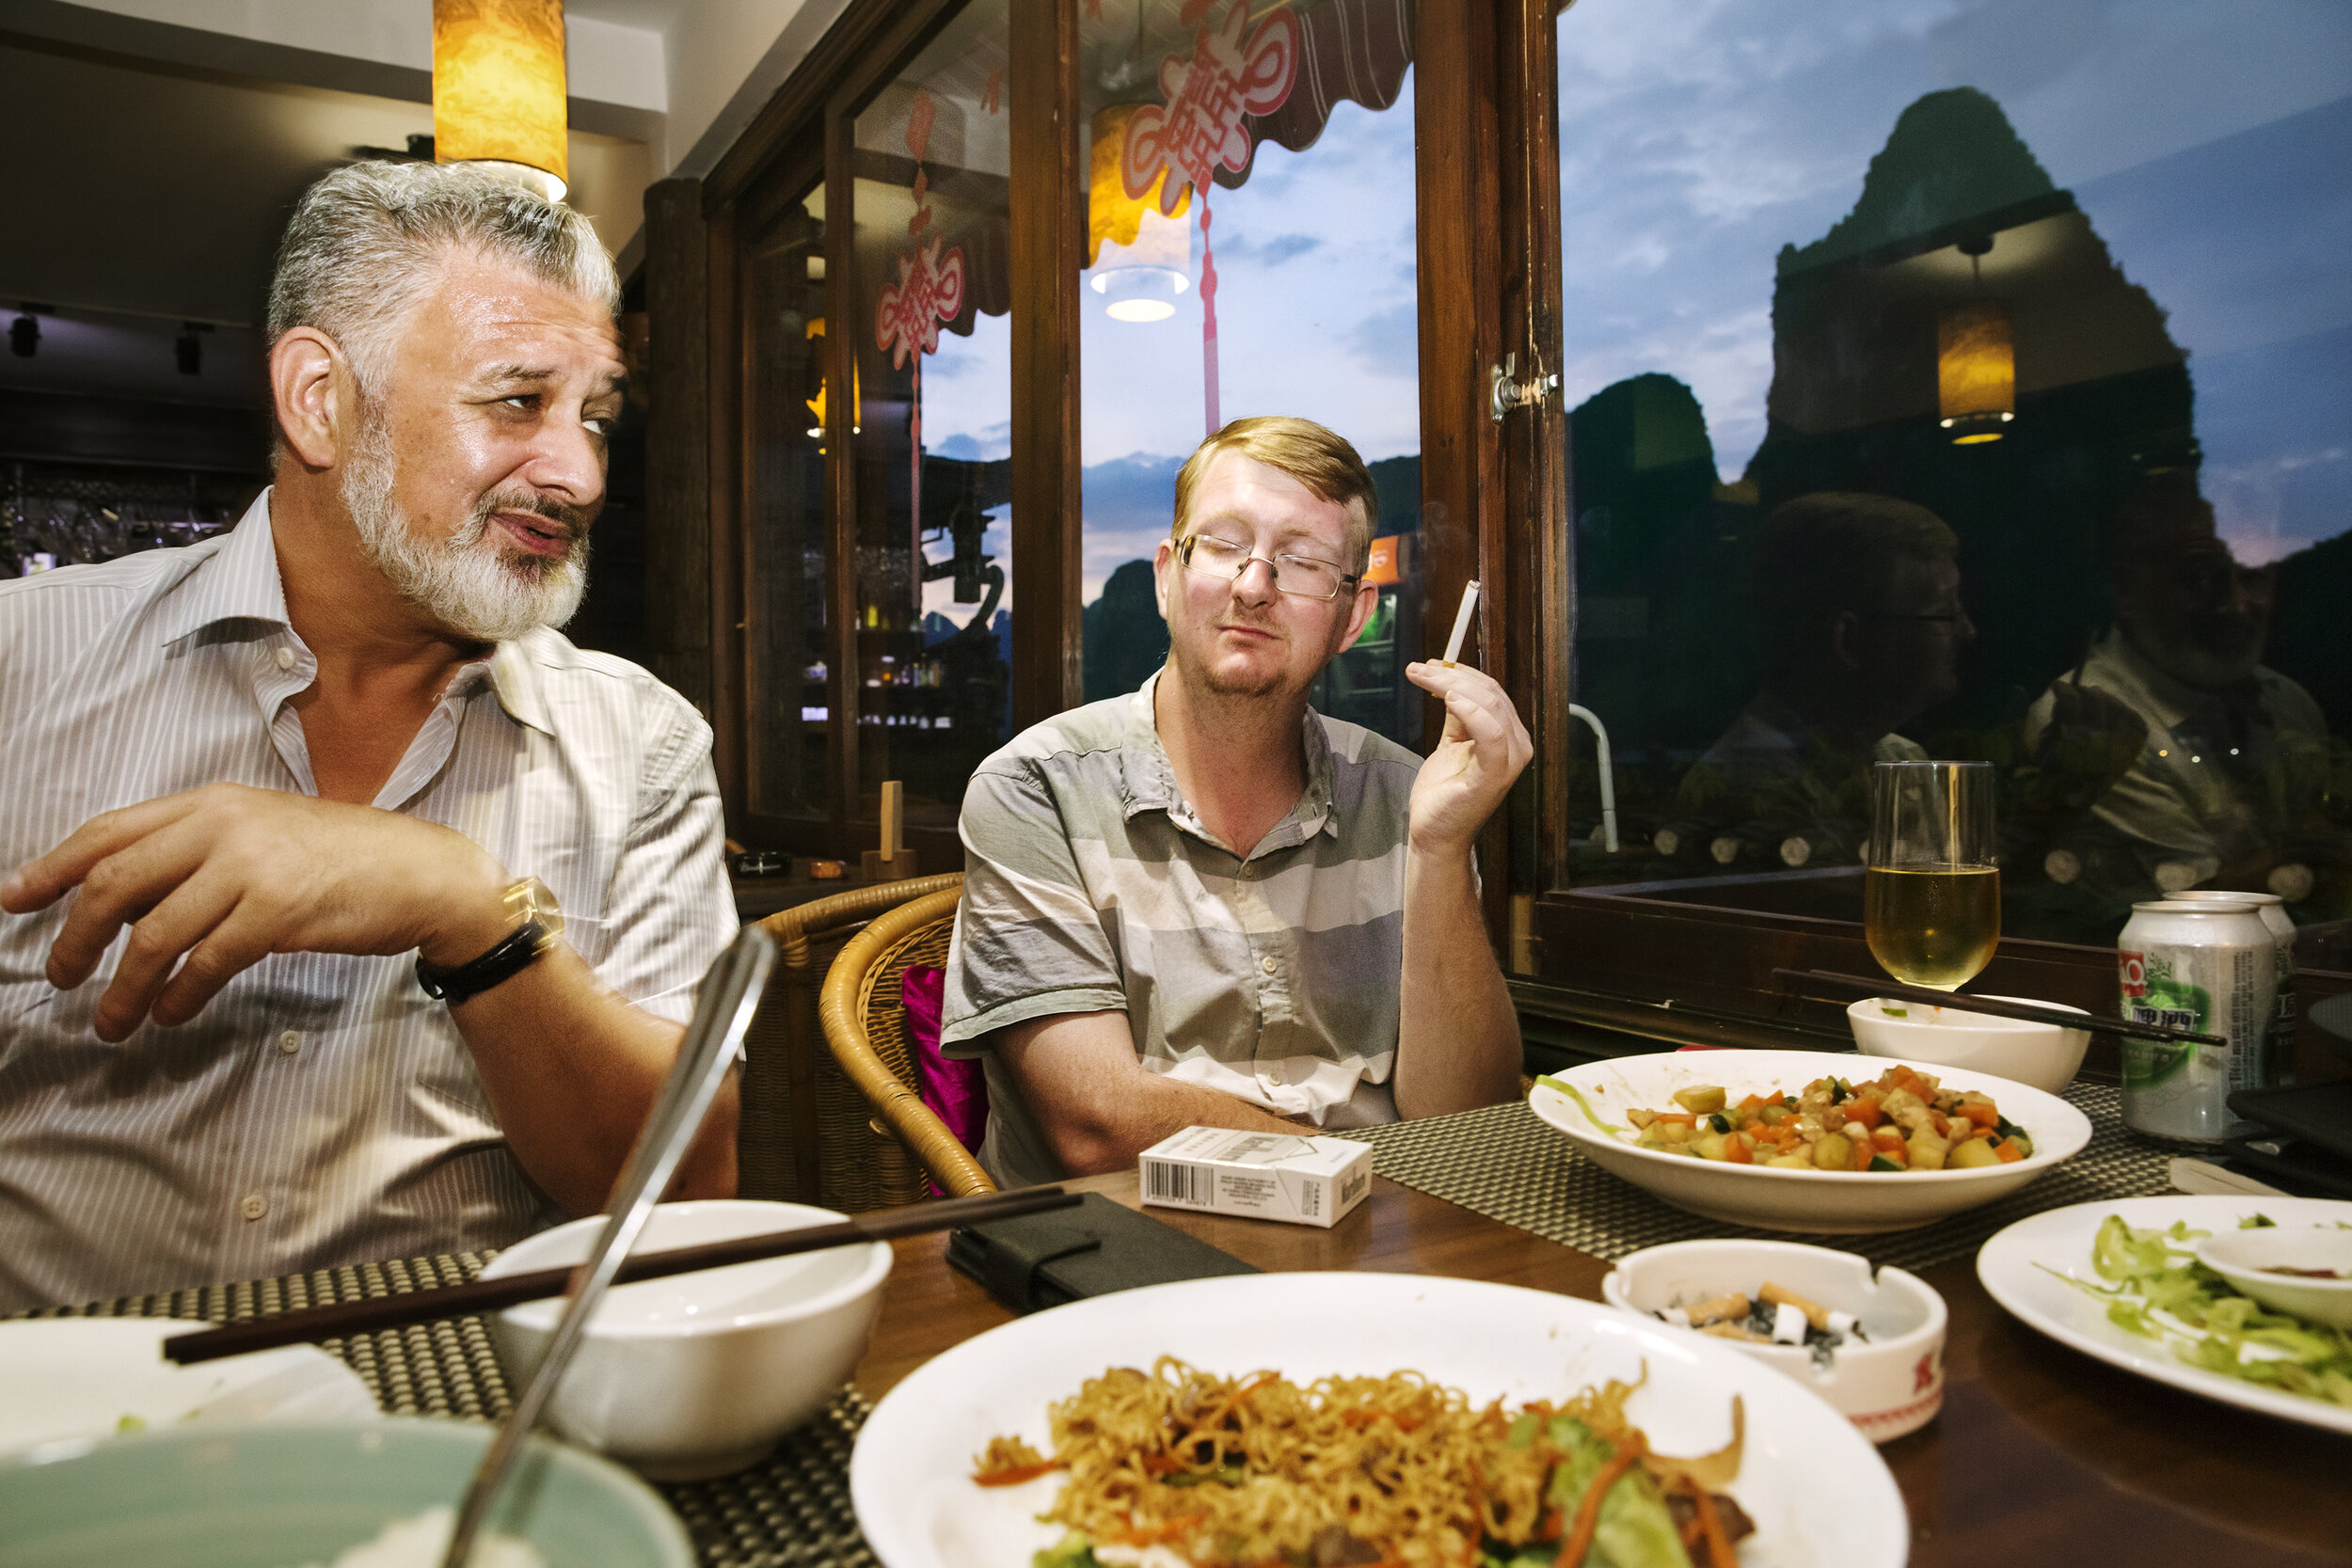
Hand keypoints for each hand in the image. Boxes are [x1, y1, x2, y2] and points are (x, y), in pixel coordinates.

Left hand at [0, 782, 510, 1040]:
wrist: (417, 871)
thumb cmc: (340, 857)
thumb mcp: (260, 832)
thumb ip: (196, 851)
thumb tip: (125, 899)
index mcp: (210, 803)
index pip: (109, 832)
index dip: (52, 868)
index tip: (16, 900)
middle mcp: (223, 826)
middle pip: (116, 884)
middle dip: (75, 938)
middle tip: (61, 975)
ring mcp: (251, 867)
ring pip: (154, 933)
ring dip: (121, 986)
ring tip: (110, 1021)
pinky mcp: (278, 911)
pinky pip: (204, 962)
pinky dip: (176, 995)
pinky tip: (167, 1012)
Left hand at [1402, 661, 1532, 854]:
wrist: (1435, 833)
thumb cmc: (1443, 792)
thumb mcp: (1451, 744)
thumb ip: (1458, 717)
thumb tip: (1450, 684)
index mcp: (1509, 737)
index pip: (1492, 692)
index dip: (1462, 672)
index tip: (1430, 664)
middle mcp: (1517, 746)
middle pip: (1490, 694)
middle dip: (1451, 674)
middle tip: (1419, 668)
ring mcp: (1509, 761)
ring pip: (1489, 705)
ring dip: (1452, 684)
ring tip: (1422, 676)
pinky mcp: (1495, 775)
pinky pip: (1489, 733)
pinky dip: (1470, 710)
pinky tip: (1448, 698)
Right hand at [2026, 681, 2147, 814]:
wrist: (2053, 816)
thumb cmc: (2026, 784)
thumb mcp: (2011, 751)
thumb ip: (2013, 718)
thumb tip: (2018, 689)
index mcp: (2065, 742)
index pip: (2070, 702)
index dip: (2062, 689)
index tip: (2055, 687)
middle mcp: (2093, 744)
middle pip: (2095, 701)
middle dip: (2081, 693)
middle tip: (2071, 695)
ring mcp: (2114, 750)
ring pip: (2116, 708)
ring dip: (2102, 701)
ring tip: (2089, 703)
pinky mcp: (2124, 757)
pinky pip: (2135, 725)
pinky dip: (2124, 713)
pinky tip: (2110, 713)